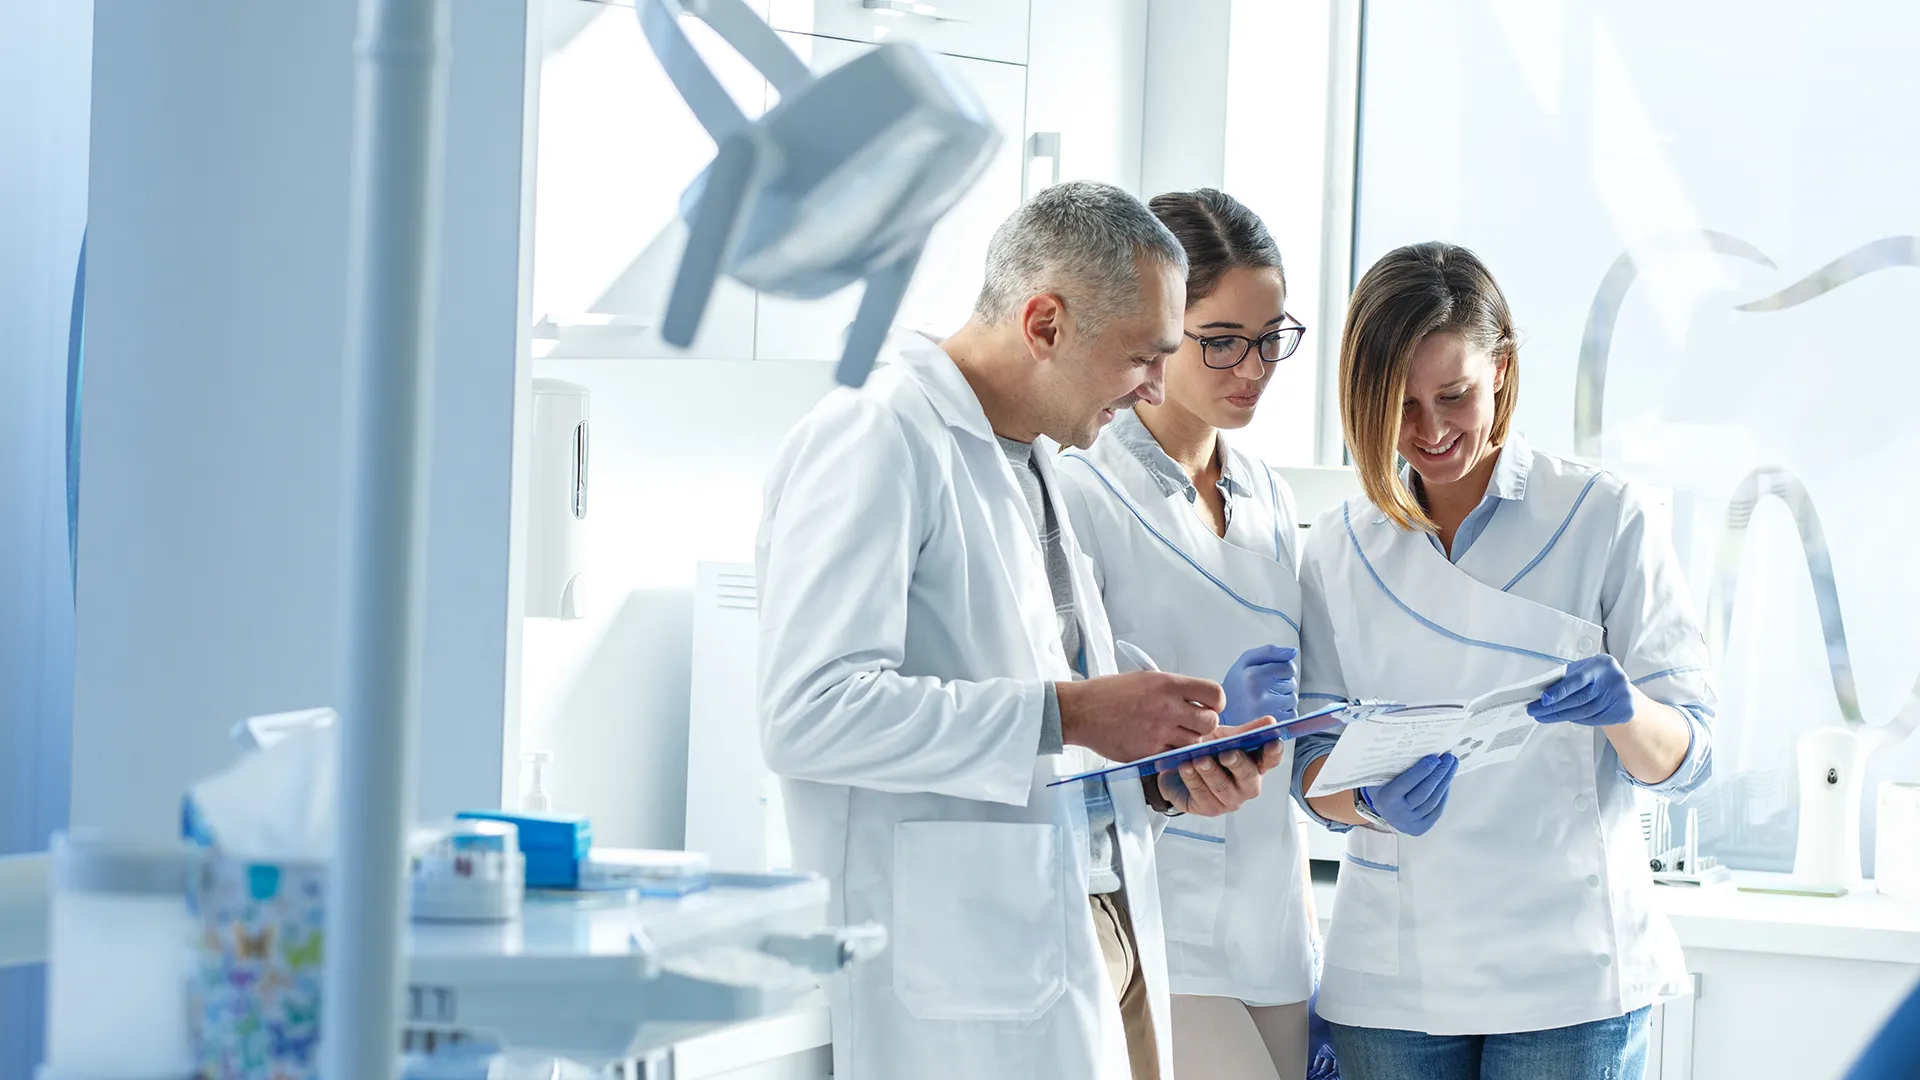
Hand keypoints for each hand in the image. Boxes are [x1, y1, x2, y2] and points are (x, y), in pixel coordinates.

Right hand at [1057, 671, 1222, 762]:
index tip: (1209, 705)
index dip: (1215, 702)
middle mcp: (1167, 707)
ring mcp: (1158, 732)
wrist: (1081, 711)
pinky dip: (1170, 753)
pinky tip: (1158, 743)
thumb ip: (1173, 690)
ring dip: (1188, 741)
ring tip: (1171, 734)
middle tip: (1192, 723)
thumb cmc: (1108, 694)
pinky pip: (1173, 756)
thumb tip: (1195, 700)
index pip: (1214, 694)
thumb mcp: (1145, 678)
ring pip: (1194, 743)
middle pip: (1210, 722)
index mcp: (1167, 684)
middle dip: (1205, 724)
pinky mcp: (1148, 752)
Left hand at [1154, 718, 1284, 815]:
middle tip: (1225, 753)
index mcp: (1255, 764)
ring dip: (1211, 772)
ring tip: (1199, 760)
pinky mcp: (1209, 808)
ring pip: (1223, 788)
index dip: (1273, 752)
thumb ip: (1243, 731)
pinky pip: (1202, 795)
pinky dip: (1193, 780)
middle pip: (1249, 777)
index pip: (1270, 760)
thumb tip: (1270, 721)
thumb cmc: (1206, 751)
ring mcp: (1230, 800)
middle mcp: (1247, 785)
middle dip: (1237, 764)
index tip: (1273, 741)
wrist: (1176, 767)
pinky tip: (1185, 768)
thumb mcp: (1223, 737)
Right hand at [1220, 645, 1297, 728]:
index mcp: (1253, 675)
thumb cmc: (1236, 685)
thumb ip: (1269, 652)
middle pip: (1292, 683)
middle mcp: (1259, 694)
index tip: (1270, 675)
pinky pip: (1292, 714)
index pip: (1288, 668)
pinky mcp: (1272, 725)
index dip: (1282, 670)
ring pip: (1293, 699)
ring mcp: (1266, 712)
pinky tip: (1269, 712)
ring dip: (1284, 699)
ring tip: (1265, 701)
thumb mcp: (1245, 662)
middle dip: (1282, 685)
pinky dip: (1284, 713)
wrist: (1222, 716)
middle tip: (1264, 690)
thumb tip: (1293, 652)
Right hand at [1358, 753, 1456, 835]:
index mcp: (1385, 799)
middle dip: (1438, 774)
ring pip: (1432, 802)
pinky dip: (1443, 794)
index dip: (1421, 771)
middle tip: (1449, 758)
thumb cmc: (1382, 786)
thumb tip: (1418, 749)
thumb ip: (1393, 766)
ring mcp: (1410, 823)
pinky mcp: (1420, 828)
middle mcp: (1397, 814)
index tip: (1434, 758)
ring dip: (1444, 782)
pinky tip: (1447, 780)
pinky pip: (1436, 810)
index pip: (1406, 784)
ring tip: (1451, 766)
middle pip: (1423, 793)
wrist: (1382, 810)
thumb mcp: (1380, 776)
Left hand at [1529, 656, 1633, 726]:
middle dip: (1553, 706)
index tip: (1543, 699)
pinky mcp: (1623, 712)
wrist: (1624, 689)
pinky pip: (1592, 719)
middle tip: (1535, 710)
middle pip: (1579, 698)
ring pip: (1584, 712)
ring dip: (1560, 715)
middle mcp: (1613, 680)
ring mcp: (1620, 697)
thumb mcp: (1586, 668)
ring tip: (1543, 716)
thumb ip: (1569, 677)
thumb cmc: (1599, 675)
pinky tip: (1562, 717)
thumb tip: (1543, 689)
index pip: (1578, 679)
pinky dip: (1574, 718)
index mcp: (1601, 664)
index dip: (1559, 690)